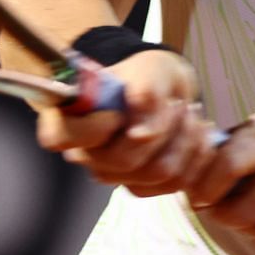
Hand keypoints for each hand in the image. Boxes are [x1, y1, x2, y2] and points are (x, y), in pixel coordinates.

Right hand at [35, 50, 216, 197]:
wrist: (163, 88)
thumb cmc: (146, 75)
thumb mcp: (149, 68)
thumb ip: (144, 91)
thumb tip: (141, 132)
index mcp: (71, 119)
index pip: (60, 137)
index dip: (93, 128)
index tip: (118, 110)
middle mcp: (85, 153)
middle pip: (123, 160)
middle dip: (161, 128)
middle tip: (176, 103)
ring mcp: (112, 174)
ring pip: (156, 173)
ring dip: (184, 139)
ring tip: (187, 113)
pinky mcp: (141, 186)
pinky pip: (176, 183)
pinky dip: (194, 155)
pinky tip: (194, 132)